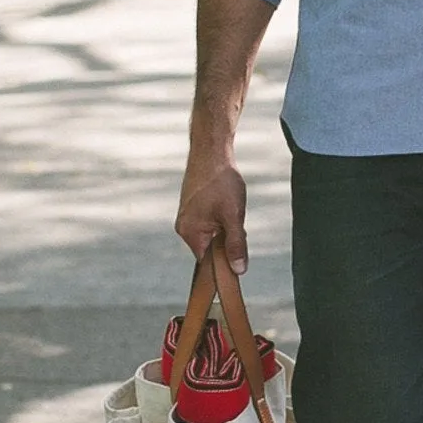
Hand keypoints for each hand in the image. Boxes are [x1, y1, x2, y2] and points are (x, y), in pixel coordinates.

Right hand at [176, 151, 248, 270]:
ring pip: (212, 235)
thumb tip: (239, 270)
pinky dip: (221, 218)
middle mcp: (184, 227)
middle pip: (211, 249)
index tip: (239, 255)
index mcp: (190, 233)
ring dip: (225, 228)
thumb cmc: (221, 181)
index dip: (225, 262)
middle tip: (236, 220)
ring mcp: (187, 217)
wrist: (212, 152)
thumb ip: (236, 245)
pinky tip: (226, 202)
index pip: (208, 263)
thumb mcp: (234, 216)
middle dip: (227, 241)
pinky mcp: (192, 209)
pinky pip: (209, 223)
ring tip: (229, 207)